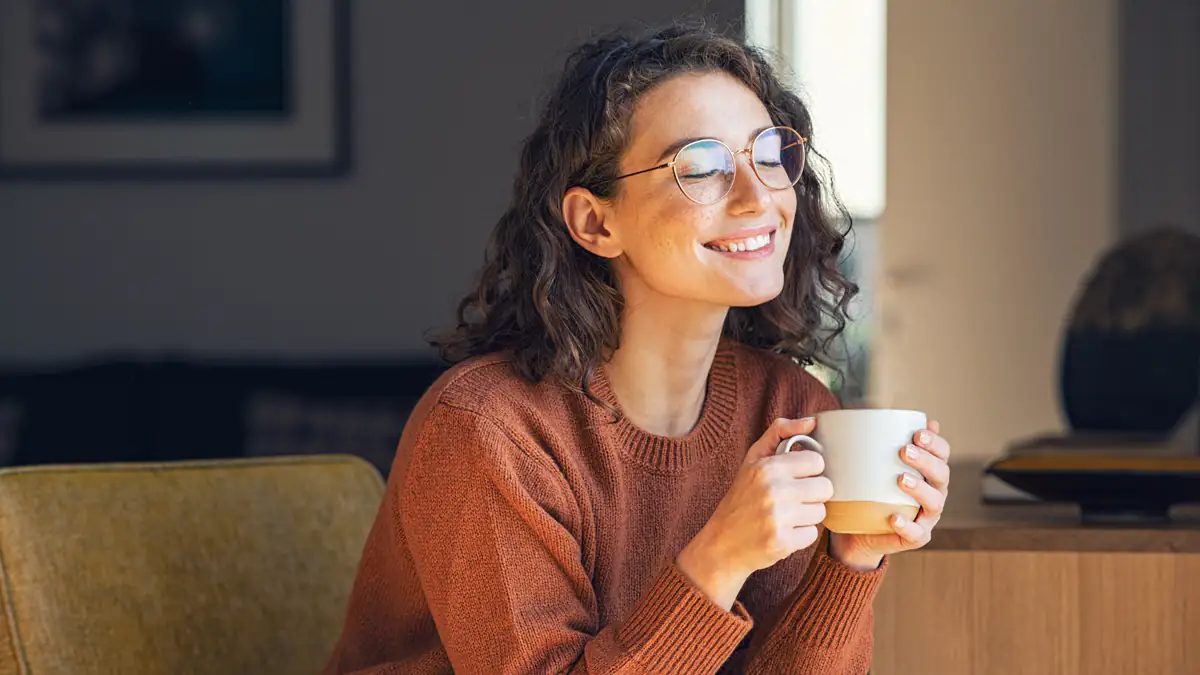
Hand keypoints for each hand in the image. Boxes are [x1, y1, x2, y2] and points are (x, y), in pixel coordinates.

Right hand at [677, 417, 832, 608]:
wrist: (721, 543)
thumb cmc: (741, 497)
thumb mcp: (753, 459)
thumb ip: (780, 433)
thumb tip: (812, 421)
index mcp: (768, 467)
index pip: (817, 462)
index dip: (808, 471)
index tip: (795, 478)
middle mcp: (773, 490)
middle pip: (825, 487)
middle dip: (811, 494)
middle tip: (791, 499)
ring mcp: (778, 518)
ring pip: (821, 512)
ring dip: (806, 516)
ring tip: (785, 516)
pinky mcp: (782, 542)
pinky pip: (812, 535)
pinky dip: (800, 536)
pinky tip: (782, 532)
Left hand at [828, 420, 950, 570]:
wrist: (856, 531)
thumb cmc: (866, 490)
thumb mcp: (869, 465)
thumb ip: (874, 442)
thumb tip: (869, 411)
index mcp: (928, 472)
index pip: (942, 453)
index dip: (935, 442)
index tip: (917, 432)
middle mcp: (934, 492)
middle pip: (942, 474)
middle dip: (927, 460)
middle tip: (904, 451)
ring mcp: (927, 517)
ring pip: (935, 503)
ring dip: (921, 490)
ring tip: (901, 479)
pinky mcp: (915, 537)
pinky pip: (917, 534)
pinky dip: (907, 526)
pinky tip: (894, 517)